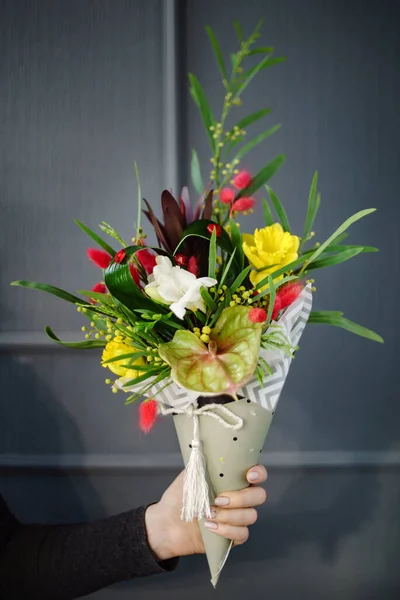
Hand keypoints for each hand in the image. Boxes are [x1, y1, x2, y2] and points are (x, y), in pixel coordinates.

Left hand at [145, 465, 266, 560]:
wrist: (167, 524)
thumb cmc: (180, 497)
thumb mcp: (190, 476)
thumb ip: (204, 465)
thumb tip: (211, 453)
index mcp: (233, 480)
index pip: (258, 474)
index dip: (259, 473)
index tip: (249, 476)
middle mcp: (240, 497)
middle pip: (259, 496)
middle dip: (241, 498)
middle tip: (219, 500)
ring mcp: (238, 517)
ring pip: (251, 516)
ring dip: (230, 516)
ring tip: (208, 514)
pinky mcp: (234, 536)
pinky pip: (242, 534)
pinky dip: (227, 530)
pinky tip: (211, 526)